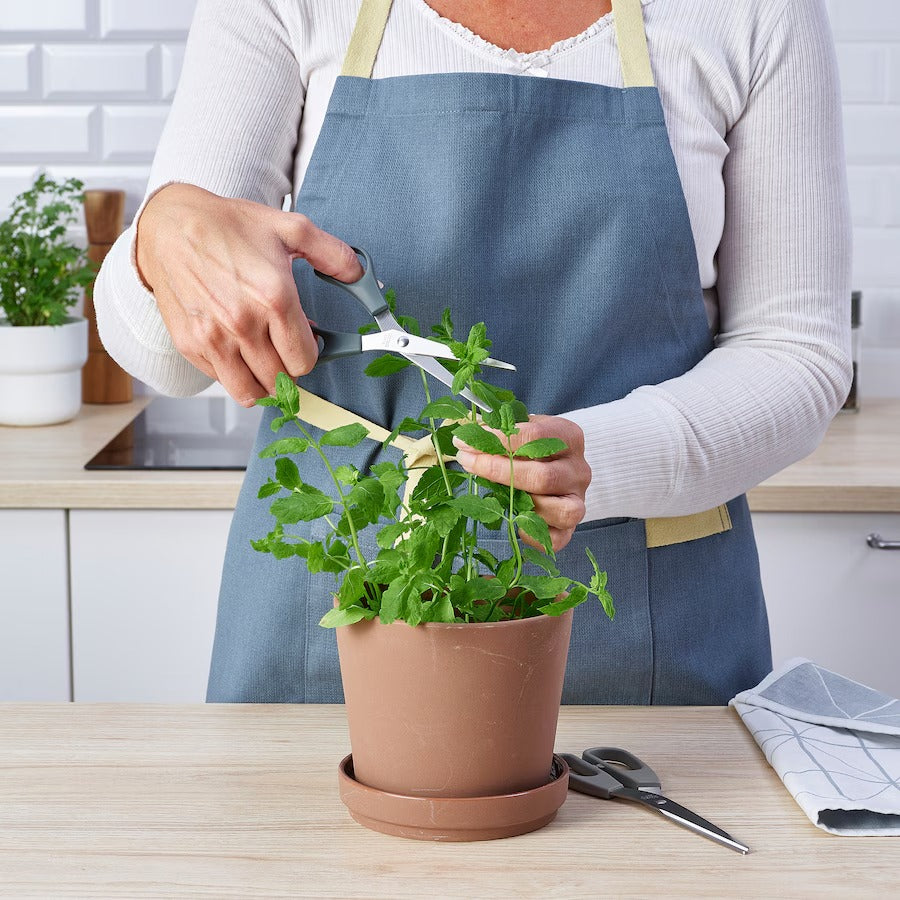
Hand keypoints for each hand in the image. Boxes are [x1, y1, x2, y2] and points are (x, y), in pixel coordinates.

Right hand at [135, 183, 362, 404]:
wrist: (171, 225)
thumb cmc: (228, 227)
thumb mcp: (290, 228)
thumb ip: (332, 254)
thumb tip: (359, 274)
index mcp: (273, 298)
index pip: (305, 360)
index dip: (310, 353)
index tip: (305, 342)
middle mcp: (243, 323)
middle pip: (281, 380)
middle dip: (288, 368)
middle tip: (283, 348)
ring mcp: (213, 338)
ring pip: (251, 392)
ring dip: (263, 383)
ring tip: (264, 360)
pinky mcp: (190, 345)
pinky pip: (222, 381)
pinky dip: (234, 375)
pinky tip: (236, 350)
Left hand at [453, 415, 590, 552]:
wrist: (559, 466)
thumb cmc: (535, 446)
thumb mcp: (522, 427)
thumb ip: (500, 430)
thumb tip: (469, 437)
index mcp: (569, 437)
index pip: (534, 436)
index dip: (496, 439)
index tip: (466, 442)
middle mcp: (578, 470)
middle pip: (543, 477)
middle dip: (498, 471)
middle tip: (467, 462)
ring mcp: (577, 501)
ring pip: (558, 510)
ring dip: (519, 505)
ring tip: (492, 493)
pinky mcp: (570, 528)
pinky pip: (556, 539)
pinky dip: (532, 535)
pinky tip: (513, 520)